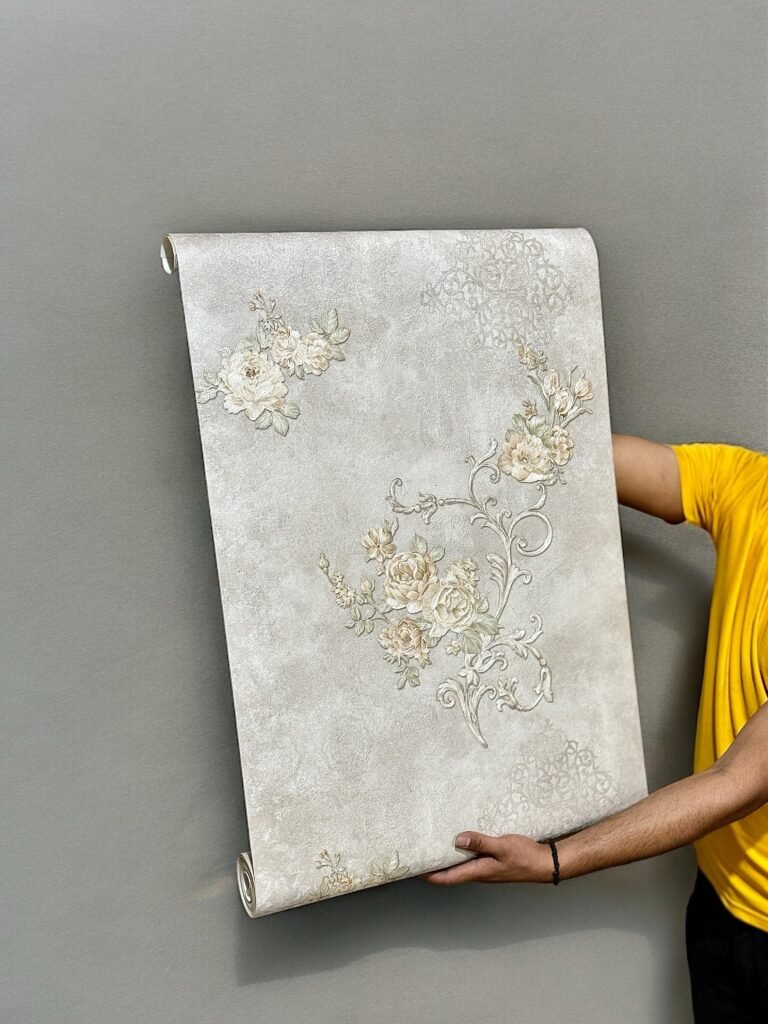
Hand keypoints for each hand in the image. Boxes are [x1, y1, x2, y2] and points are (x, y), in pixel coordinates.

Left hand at [419, 831, 552, 884]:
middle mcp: (480, 873)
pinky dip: (461, 854)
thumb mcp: (501, 846)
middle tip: (421, 857)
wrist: (544, 863)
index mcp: (479, 871)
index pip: (449, 877)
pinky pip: (471, 861)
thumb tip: (457, 840)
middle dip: (436, 868)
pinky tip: (460, 843)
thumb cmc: (524, 856)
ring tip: (435, 849)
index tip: (415, 871)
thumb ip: (480, 842)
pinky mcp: (492, 863)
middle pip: (452, 874)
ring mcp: (486, 869)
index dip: (431, 875)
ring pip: (461, 867)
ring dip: (448, 861)